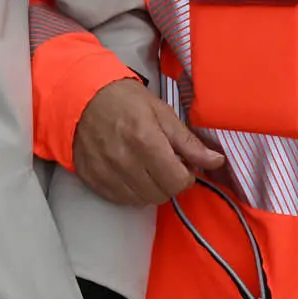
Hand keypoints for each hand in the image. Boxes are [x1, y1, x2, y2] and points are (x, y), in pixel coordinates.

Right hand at [70, 79, 226, 206]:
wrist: (80, 97)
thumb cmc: (125, 100)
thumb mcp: (162, 112)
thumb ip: (189, 141)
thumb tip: (217, 162)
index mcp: (146, 141)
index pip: (178, 182)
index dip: (186, 176)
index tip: (182, 164)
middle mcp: (125, 161)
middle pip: (161, 194)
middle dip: (169, 183)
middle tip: (165, 165)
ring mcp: (106, 172)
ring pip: (141, 201)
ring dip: (150, 189)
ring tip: (146, 168)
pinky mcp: (93, 179)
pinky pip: (120, 199)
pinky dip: (131, 191)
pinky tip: (130, 173)